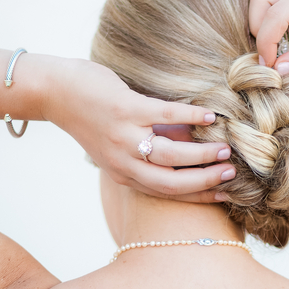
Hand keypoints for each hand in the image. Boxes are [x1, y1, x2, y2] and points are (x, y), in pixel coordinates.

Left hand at [42, 59, 234, 202]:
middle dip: (205, 180)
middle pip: (172, 181)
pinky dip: (191, 117)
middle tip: (231, 172)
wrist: (57, 92)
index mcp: (123, 174)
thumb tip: (190, 151)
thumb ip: (146, 154)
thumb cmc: (92, 118)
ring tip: (225, 148)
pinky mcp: (126, 108)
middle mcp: (123, 161)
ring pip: (171, 154)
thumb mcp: (116, 146)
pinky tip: (210, 117)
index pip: (167, 193)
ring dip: (202, 154)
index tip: (225, 196)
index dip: (198, 197)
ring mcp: (124, 135)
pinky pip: (166, 116)